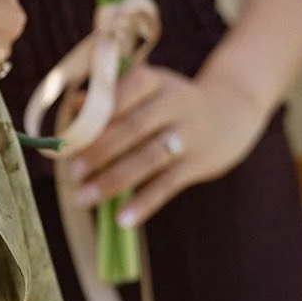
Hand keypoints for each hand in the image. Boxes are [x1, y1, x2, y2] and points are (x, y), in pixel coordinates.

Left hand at [64, 64, 267, 227]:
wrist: (234, 111)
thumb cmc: (172, 102)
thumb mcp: (147, 89)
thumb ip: (110, 97)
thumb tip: (72, 106)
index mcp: (154, 80)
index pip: (121, 94)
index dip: (94, 117)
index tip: (67, 139)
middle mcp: (173, 103)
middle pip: (132, 128)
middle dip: (98, 152)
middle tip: (72, 174)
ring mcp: (188, 134)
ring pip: (148, 158)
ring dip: (113, 180)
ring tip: (83, 198)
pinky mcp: (199, 162)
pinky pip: (168, 184)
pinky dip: (144, 203)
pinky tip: (123, 220)